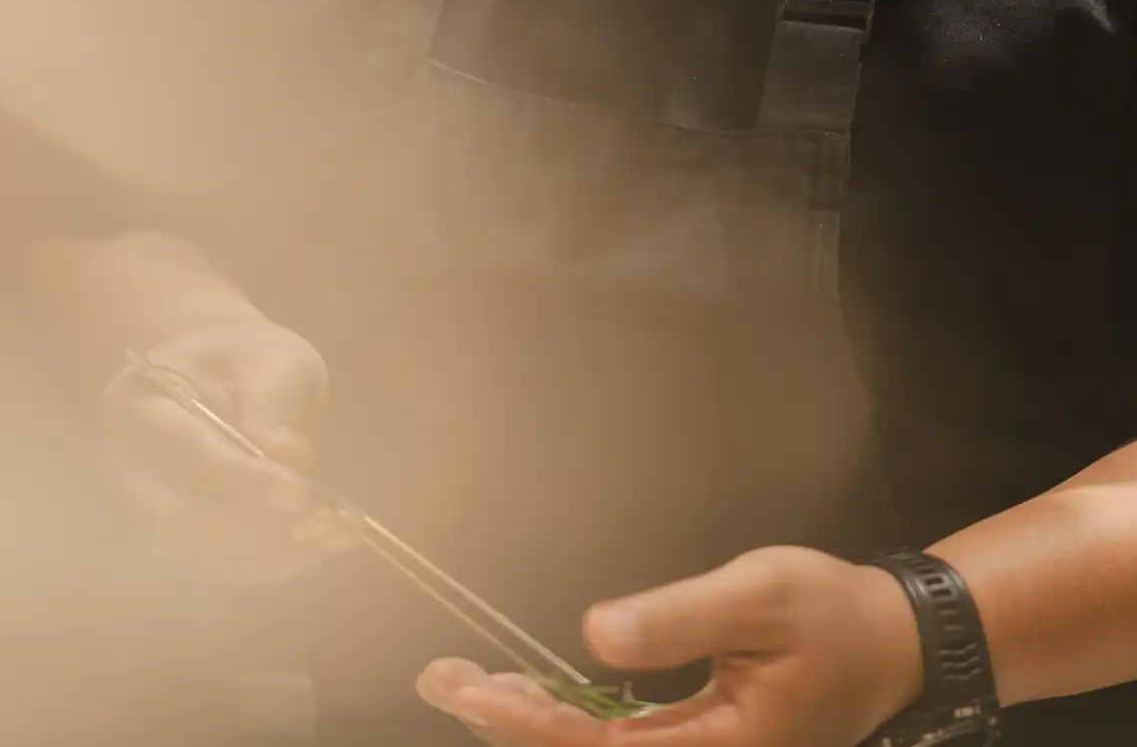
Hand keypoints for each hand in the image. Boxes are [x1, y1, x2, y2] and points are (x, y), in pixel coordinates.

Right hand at [105, 311, 354, 583]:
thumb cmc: (247, 359)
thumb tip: (290, 458)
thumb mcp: (271, 357)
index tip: (301, 494)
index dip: (244, 480)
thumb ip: (275, 401)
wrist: (227, 377)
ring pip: (198, 554)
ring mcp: (146, 508)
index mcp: (140, 401)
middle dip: (254, 529)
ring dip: (269, 554)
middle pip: (178, 518)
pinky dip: (271, 564)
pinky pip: (218, 567)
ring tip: (334, 536)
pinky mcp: (175, 538)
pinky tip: (320, 548)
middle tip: (320, 523)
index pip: (189, 451)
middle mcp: (129, 465)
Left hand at [418, 546, 923, 746]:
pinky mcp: (697, 742)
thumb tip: (594, 633)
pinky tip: (528, 692)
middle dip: (507, 721)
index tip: (472, 687)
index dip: (530, 721)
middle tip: (439, 678)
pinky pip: (617, 740)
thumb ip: (678, 618)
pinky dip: (565, 715)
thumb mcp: (759, 597)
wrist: (890, 643)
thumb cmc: (832, 614)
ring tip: (462, 684)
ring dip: (527, 719)